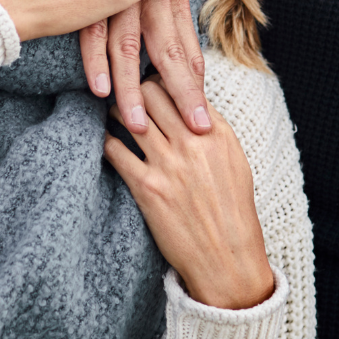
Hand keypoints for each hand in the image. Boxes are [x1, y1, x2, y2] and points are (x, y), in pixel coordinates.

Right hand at [80, 0, 209, 134]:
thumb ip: (177, 30)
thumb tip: (193, 77)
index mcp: (172, 0)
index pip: (188, 52)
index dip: (196, 90)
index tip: (203, 123)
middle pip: (169, 52)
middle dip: (181, 93)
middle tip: (193, 128)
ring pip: (127, 49)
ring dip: (132, 89)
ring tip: (139, 125)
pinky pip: (93, 34)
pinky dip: (95, 62)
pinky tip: (100, 90)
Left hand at [103, 79, 274, 310]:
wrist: (227, 259)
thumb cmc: (232, 210)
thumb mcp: (233, 161)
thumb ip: (212, 129)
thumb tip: (188, 103)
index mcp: (216, 132)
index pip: (181, 86)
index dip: (163, 80)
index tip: (152, 82)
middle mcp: (192, 142)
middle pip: (151, 91)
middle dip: (136, 88)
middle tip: (127, 94)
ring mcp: (169, 164)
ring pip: (129, 115)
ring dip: (116, 111)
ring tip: (113, 113)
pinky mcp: (147, 188)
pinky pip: (115, 150)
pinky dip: (106, 140)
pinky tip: (105, 140)